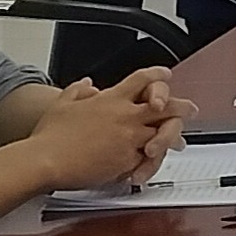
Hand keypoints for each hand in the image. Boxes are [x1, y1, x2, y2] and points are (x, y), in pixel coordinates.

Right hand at [28, 73, 190, 191]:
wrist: (45, 160)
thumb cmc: (50, 136)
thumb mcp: (62, 104)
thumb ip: (78, 92)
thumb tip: (87, 84)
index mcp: (111, 100)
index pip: (141, 80)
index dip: (156, 74)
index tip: (165, 73)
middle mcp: (126, 117)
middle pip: (165, 106)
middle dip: (180, 107)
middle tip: (190, 109)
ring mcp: (129, 140)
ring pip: (162, 135)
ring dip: (172, 137)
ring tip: (178, 141)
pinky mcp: (127, 162)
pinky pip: (146, 160)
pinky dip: (151, 162)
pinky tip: (153, 163)